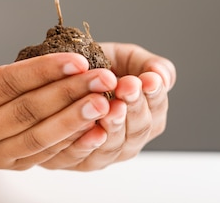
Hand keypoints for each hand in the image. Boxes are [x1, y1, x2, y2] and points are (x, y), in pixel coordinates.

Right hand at [0, 34, 116, 169]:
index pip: (7, 86)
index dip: (45, 72)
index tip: (79, 59)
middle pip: (28, 112)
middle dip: (70, 93)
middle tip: (104, 79)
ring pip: (40, 138)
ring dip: (76, 120)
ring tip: (105, 102)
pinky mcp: (13, 163)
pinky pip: (47, 155)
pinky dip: (73, 143)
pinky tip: (98, 129)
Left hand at [39, 42, 175, 170]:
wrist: (57, 77)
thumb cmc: (96, 68)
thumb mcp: (124, 57)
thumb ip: (146, 63)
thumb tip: (163, 76)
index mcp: (149, 114)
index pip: (158, 107)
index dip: (155, 93)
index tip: (149, 79)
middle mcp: (132, 138)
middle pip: (140, 128)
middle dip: (135, 106)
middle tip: (128, 87)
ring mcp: (107, 154)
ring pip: (115, 146)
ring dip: (114, 126)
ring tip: (110, 107)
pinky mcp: (78, 162)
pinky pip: (83, 157)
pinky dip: (86, 144)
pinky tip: (88, 127)